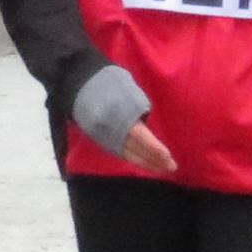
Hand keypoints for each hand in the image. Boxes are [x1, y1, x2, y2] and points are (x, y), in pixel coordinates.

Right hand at [70, 62, 176, 176]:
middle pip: (136, 150)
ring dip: (146, 163)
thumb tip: (148, 121)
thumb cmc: (109, 82)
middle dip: (154, 160)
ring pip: (128, 154)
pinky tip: (145, 162)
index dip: (154, 148)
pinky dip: (134, 159)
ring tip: (162, 168)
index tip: (167, 156)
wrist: (79, 84)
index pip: (140, 137)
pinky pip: (120, 152)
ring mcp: (105, 137)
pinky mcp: (101, 140)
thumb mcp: (129, 91)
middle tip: (171, 168)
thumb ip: (139, 108)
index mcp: (120, 116)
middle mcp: (112, 130)